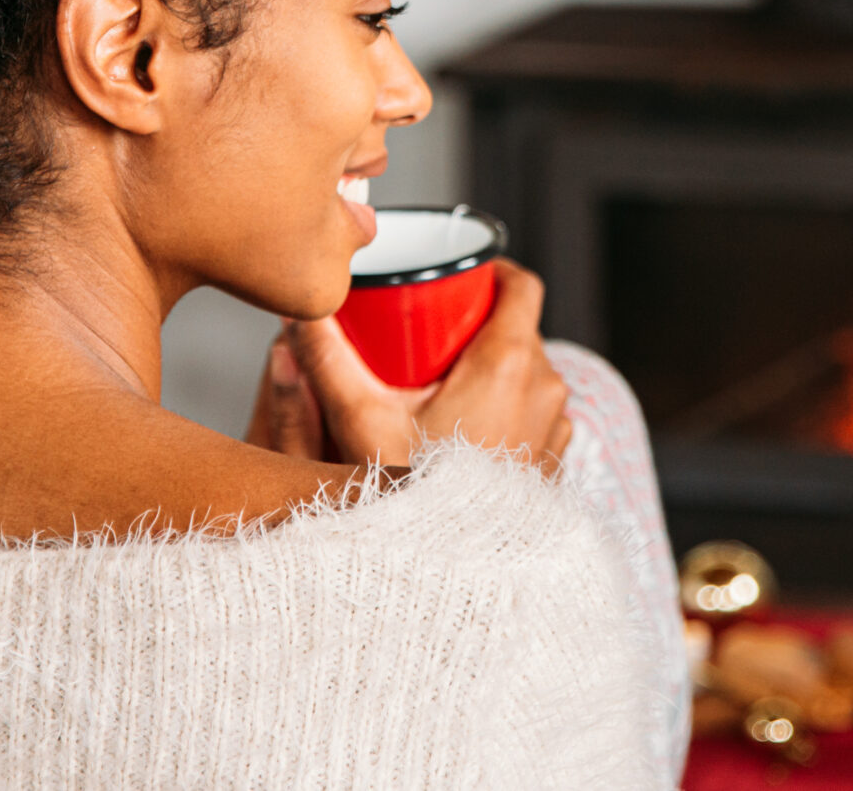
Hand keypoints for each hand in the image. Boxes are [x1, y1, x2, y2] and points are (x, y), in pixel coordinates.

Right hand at [246, 261, 572, 475]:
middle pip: (517, 329)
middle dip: (472, 324)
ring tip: (436, 382)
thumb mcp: (360, 422)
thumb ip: (327, 361)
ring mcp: (554, 430)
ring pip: (526, 374)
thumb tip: (299, 315)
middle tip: (424, 334)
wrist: (460, 582)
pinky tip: (460, 428)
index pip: (521, 284)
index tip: (453, 276)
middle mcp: (546, 391)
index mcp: (511, 363)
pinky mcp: (551, 462)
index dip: (489, 270)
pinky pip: (531, 414)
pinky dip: (503, 408)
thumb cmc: (421, 500)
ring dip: (488, 369)